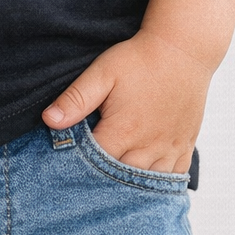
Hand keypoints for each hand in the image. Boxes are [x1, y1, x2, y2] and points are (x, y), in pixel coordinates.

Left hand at [42, 31, 211, 174]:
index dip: (80, 168)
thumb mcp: (102, 73)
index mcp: (124, 131)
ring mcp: (169, 148)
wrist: (183, 49)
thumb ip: (76, 99)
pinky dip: (160, 183)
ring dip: (131, 185)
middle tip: (89, 180)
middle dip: (104, 181)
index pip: (96, 165)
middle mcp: (148, 146)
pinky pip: (174, 176)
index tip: (69, 167)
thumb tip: (49, 121)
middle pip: (121, 180)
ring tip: (115, 184)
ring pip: (148, 182)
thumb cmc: (140, 59)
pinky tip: (147, 182)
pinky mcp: (185, 145)